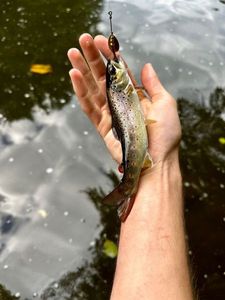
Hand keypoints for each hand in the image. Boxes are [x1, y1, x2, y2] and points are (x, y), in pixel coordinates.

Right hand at [68, 34, 180, 167]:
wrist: (157, 161)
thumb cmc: (165, 134)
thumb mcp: (165, 104)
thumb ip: (153, 85)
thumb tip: (146, 65)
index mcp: (135, 96)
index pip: (120, 70)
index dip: (110, 55)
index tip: (101, 40)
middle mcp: (120, 102)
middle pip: (103, 76)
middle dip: (93, 58)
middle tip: (82, 39)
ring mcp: (110, 113)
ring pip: (92, 88)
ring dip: (82, 70)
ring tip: (72, 52)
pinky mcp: (101, 126)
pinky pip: (88, 106)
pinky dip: (80, 91)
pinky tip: (74, 75)